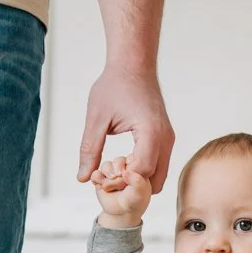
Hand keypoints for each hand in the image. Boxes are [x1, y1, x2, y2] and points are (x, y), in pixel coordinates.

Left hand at [78, 68, 174, 193]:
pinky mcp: (166, 138)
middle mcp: (165, 139)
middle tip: (109, 180)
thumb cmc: (115, 85)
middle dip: (132, 187)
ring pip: (158, 176)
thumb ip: (90, 150)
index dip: (122, 182)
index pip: (141, 173)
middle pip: (154, 182)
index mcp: (150, 132)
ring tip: (116, 170)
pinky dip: (143, 171)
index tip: (103, 180)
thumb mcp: (97, 118)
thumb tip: (83, 178)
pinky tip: (124, 161)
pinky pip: (159, 165)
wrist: (134, 64)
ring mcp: (168, 139)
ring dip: (138, 181)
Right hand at [92, 157, 151, 224]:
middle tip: (121, 186)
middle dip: (118, 173)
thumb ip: (138, 182)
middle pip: (118, 161)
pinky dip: (97, 179)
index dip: (130, 169)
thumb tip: (126, 172)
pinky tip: (103, 187)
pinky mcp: (100, 178)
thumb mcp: (140, 193)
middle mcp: (123, 167)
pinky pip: (95, 173)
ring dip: (108, 176)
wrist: (122, 213)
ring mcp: (111, 172)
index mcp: (136, 167)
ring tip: (112, 187)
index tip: (130, 181)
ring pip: (106, 165)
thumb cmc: (134, 202)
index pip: (132, 159)